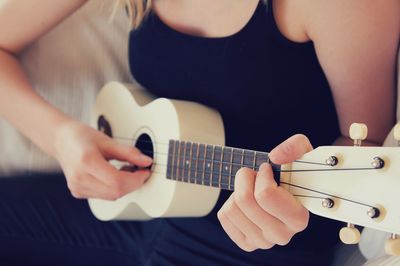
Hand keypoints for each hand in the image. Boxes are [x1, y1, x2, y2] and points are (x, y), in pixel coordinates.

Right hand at [53, 120, 151, 199]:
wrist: (60, 140)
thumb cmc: (81, 136)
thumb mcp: (107, 140)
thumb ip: (128, 152)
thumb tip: (146, 161)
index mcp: (86, 162)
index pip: (117, 181)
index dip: (136, 179)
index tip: (145, 171)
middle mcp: (80, 178)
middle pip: (115, 192)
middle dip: (133, 184)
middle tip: (140, 171)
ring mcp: (77, 187)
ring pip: (111, 196)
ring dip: (125, 187)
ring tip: (127, 171)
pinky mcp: (78, 192)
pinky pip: (103, 196)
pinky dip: (114, 188)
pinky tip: (116, 176)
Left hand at [217, 134, 311, 250]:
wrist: (286, 193)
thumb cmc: (294, 175)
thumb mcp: (303, 153)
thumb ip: (295, 147)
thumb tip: (275, 157)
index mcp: (298, 218)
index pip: (265, 196)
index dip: (261, 176)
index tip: (266, 169)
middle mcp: (282, 235)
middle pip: (245, 201)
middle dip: (246, 178)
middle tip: (254, 174)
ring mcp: (263, 242)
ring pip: (232, 208)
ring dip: (238, 191)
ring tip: (250, 188)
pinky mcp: (247, 243)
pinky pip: (224, 217)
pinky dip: (230, 203)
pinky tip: (245, 202)